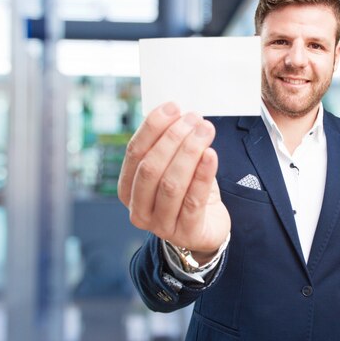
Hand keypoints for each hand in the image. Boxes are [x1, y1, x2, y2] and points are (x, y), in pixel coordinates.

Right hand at [117, 102, 230, 263]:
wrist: (207, 227)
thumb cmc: (187, 191)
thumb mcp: (172, 167)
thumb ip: (167, 144)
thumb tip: (175, 112)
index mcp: (128, 189)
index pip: (134, 153)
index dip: (152, 127)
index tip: (172, 107)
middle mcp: (138, 209)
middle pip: (151, 168)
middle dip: (173, 138)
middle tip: (194, 119)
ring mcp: (161, 225)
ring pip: (171, 184)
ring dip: (189, 152)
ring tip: (205, 131)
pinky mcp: (186, 233)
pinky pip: (193, 200)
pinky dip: (202, 174)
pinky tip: (211, 154)